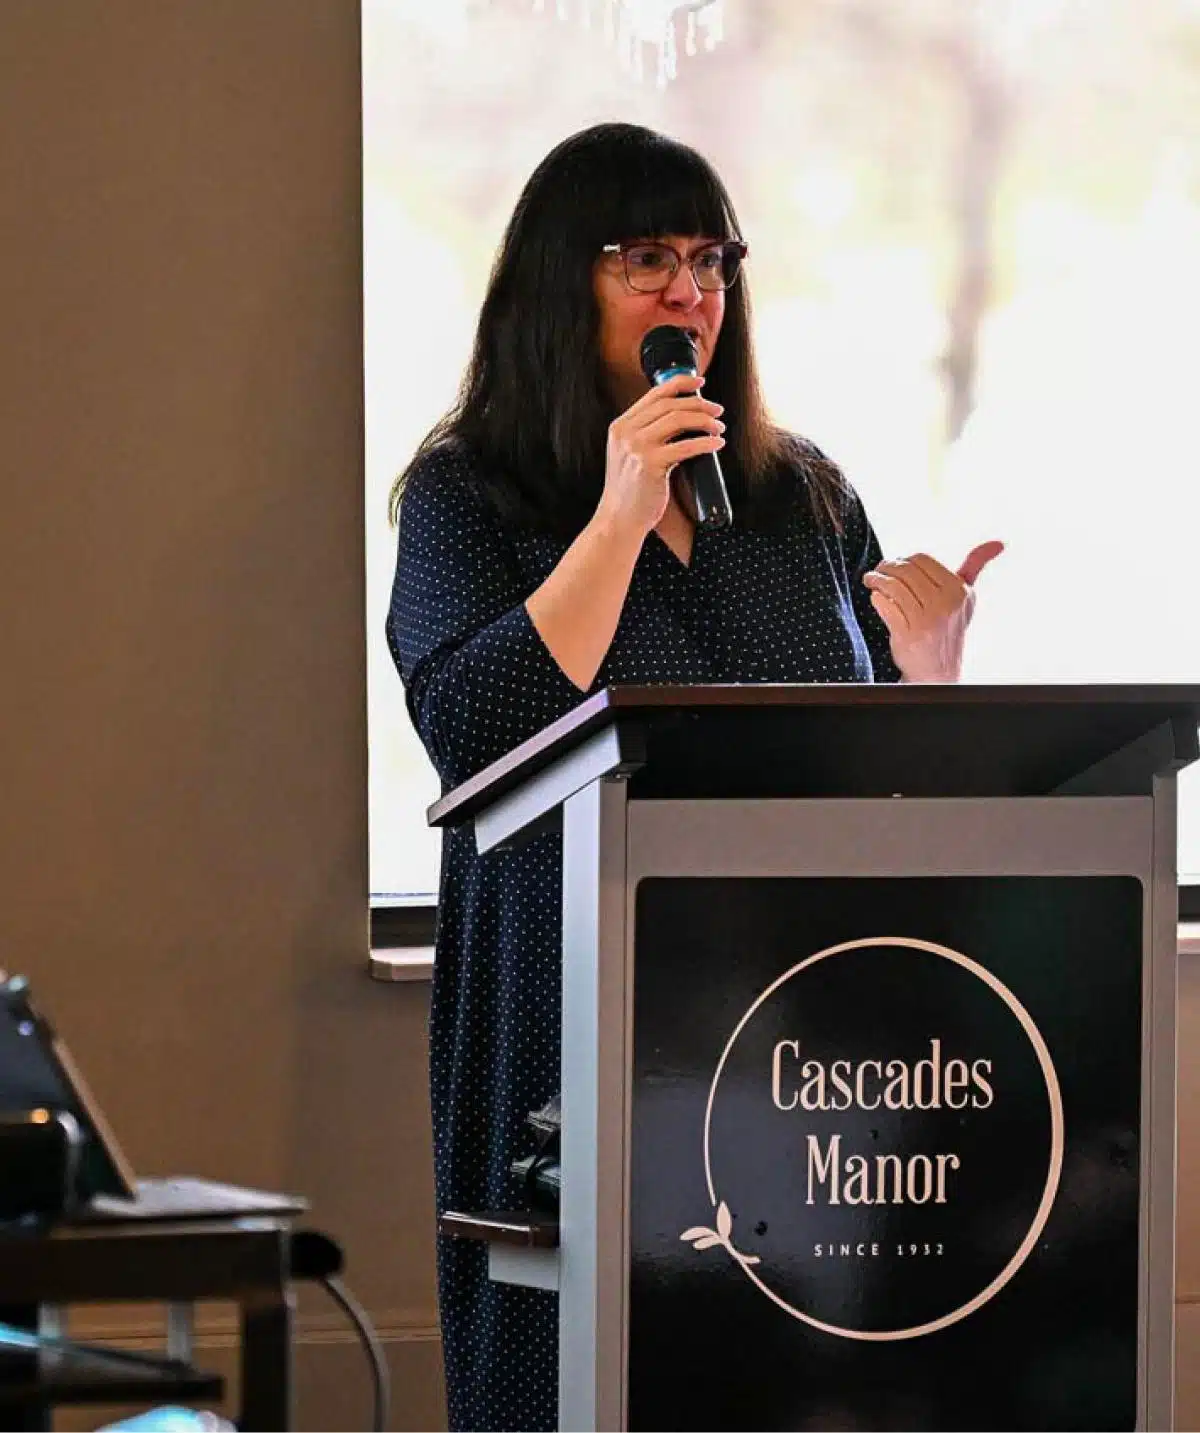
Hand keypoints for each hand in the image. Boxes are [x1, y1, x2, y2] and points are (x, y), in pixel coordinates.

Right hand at [596, 374, 724, 539]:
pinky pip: (685, 447)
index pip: (654, 394)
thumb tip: (682, 421)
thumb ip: (645, 436)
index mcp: (620, 427)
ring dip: (704, 420)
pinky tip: (717, 444)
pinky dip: (706, 443)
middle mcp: (626, 433)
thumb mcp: (629, 456)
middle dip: (699, 404)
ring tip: (718, 428)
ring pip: (678, 419)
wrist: (618, 520)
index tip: (700, 382)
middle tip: (717, 412)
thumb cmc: (630, 493)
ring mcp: (636, 448)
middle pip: (669, 404)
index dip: (680, 383)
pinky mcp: (649, 464)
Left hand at [863, 541, 1003, 682]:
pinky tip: (876, 598)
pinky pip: (885, 605)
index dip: (903, 559)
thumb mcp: (965, 598)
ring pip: (893, 586)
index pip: (921, 560)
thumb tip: (998, 543)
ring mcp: (927, 621)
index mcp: (959, 591)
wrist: (938, 671)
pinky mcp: (908, 635)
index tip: (894, 564)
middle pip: (905, 570)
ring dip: (876, 579)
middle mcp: (945, 604)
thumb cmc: (948, 628)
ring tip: (871, 580)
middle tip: (877, 571)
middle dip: (886, 567)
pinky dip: (877, 598)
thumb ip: (975, 567)